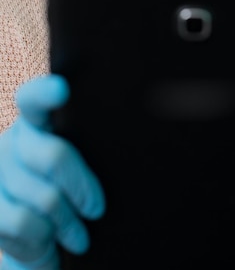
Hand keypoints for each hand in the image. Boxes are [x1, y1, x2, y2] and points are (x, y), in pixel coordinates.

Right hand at [0, 75, 104, 269]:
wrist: (40, 238)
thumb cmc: (72, 191)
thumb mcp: (83, 163)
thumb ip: (88, 145)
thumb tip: (128, 135)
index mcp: (36, 121)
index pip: (34, 100)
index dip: (45, 94)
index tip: (62, 89)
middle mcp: (12, 141)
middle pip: (53, 156)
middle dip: (81, 187)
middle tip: (97, 208)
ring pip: (46, 196)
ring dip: (68, 222)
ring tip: (79, 234)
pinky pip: (25, 222)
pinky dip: (45, 237)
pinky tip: (51, 240)